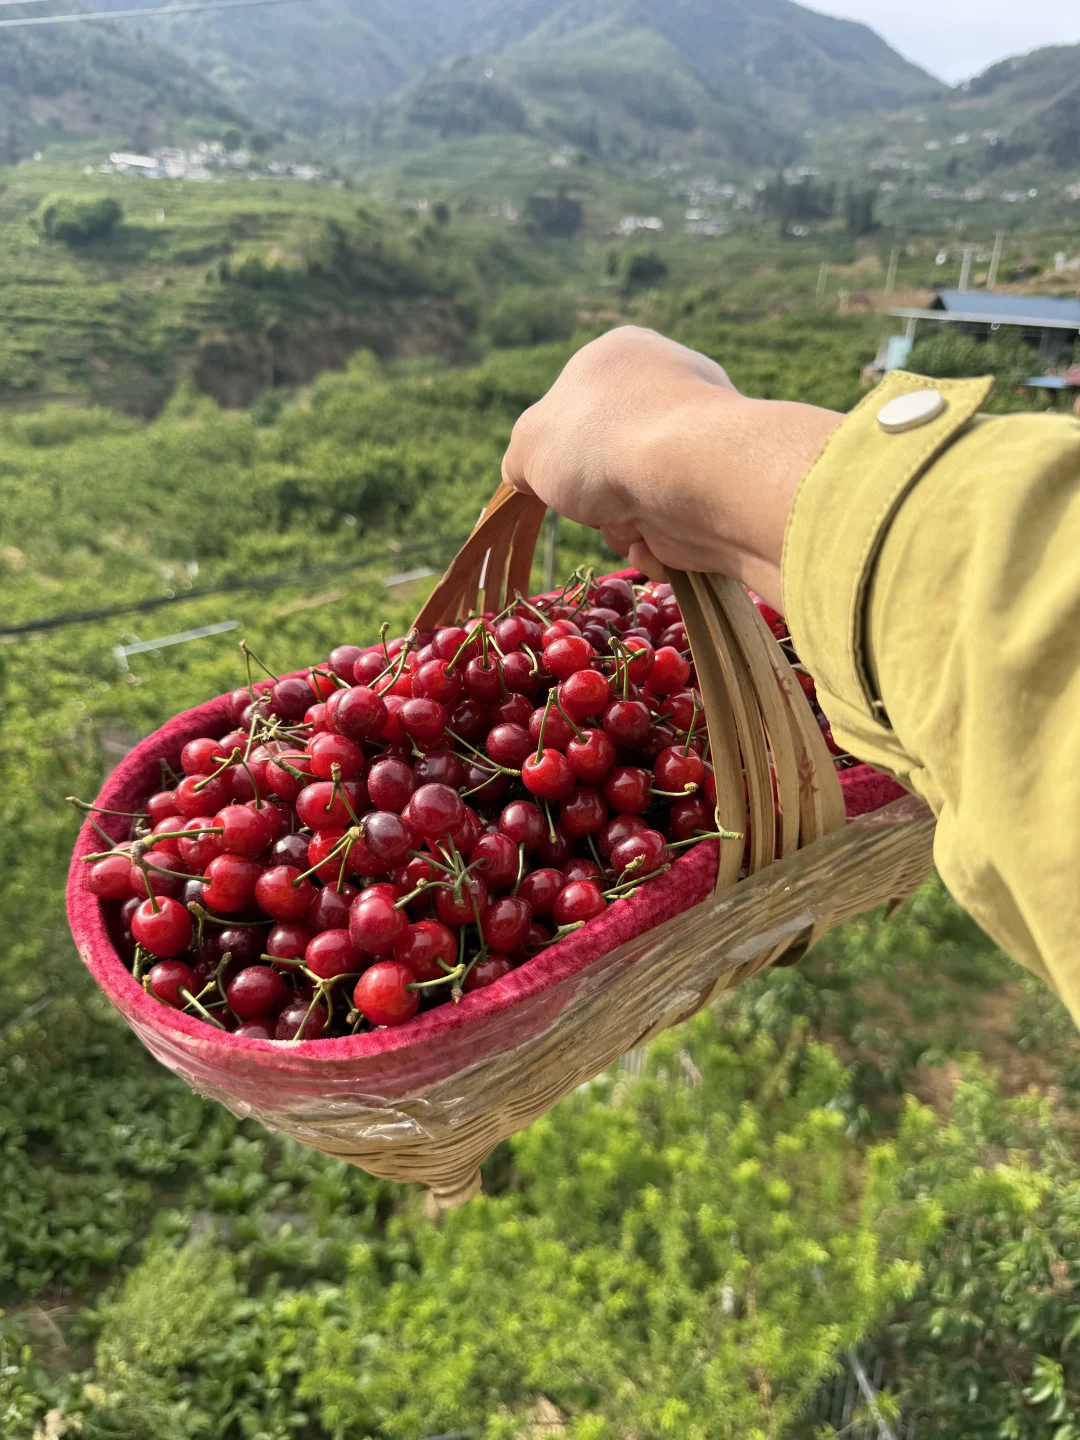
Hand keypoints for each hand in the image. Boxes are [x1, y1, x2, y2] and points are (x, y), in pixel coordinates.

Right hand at [501, 327, 842, 609]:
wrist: (688, 475)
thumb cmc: (597, 443)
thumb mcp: (529, 444)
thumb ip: (521, 458)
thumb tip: (528, 476)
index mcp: (620, 354)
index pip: (573, 405)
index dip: (557, 449)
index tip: (555, 471)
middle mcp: (666, 385)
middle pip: (604, 461)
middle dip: (593, 496)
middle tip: (594, 500)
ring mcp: (698, 437)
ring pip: (634, 500)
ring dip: (619, 523)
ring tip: (629, 517)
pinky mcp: (720, 486)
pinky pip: (670, 524)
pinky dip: (655, 540)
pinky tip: (655, 535)